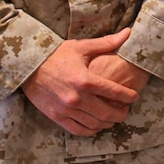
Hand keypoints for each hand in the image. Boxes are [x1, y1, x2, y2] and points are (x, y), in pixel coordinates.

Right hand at [21, 29, 139, 136]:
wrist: (29, 66)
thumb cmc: (56, 54)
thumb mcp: (82, 46)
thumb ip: (106, 43)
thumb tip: (128, 32)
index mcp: (85, 79)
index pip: (113, 92)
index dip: (128, 96)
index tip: (134, 96)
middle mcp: (76, 97)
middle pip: (106, 112)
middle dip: (120, 113)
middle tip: (126, 111)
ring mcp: (66, 109)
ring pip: (93, 124)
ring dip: (107, 123)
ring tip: (113, 118)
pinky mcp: (56, 116)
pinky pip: (77, 130)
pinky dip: (90, 130)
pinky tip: (96, 126)